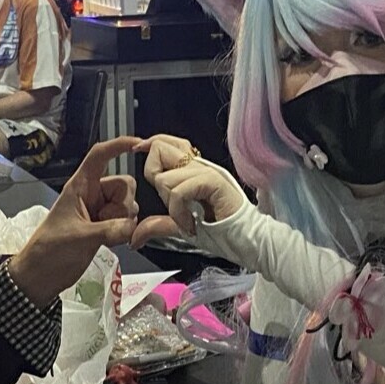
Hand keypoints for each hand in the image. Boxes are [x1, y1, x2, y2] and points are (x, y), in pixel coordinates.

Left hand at [7, 137, 140, 308]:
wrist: (40, 277)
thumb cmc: (49, 251)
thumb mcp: (79, 238)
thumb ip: (109, 230)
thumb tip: (133, 227)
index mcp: (80, 187)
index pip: (99, 156)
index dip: (118, 146)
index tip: (138, 145)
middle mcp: (93, 195)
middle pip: (124, 185)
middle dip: (124, 204)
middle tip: (110, 223)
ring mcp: (100, 212)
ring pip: (128, 205)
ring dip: (125, 221)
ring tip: (107, 236)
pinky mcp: (105, 228)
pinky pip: (126, 222)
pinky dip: (127, 231)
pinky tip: (116, 242)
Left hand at [129, 134, 245, 248]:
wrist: (248, 241)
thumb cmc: (222, 233)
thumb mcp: (181, 227)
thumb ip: (159, 226)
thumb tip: (136, 237)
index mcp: (194, 170)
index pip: (168, 142)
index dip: (150, 144)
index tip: (137, 151)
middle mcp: (200, 166)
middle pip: (161, 148)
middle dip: (154, 175)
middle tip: (170, 202)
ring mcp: (208, 172)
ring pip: (166, 177)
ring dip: (170, 204)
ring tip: (186, 219)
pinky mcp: (214, 183)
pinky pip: (180, 191)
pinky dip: (179, 212)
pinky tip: (190, 225)